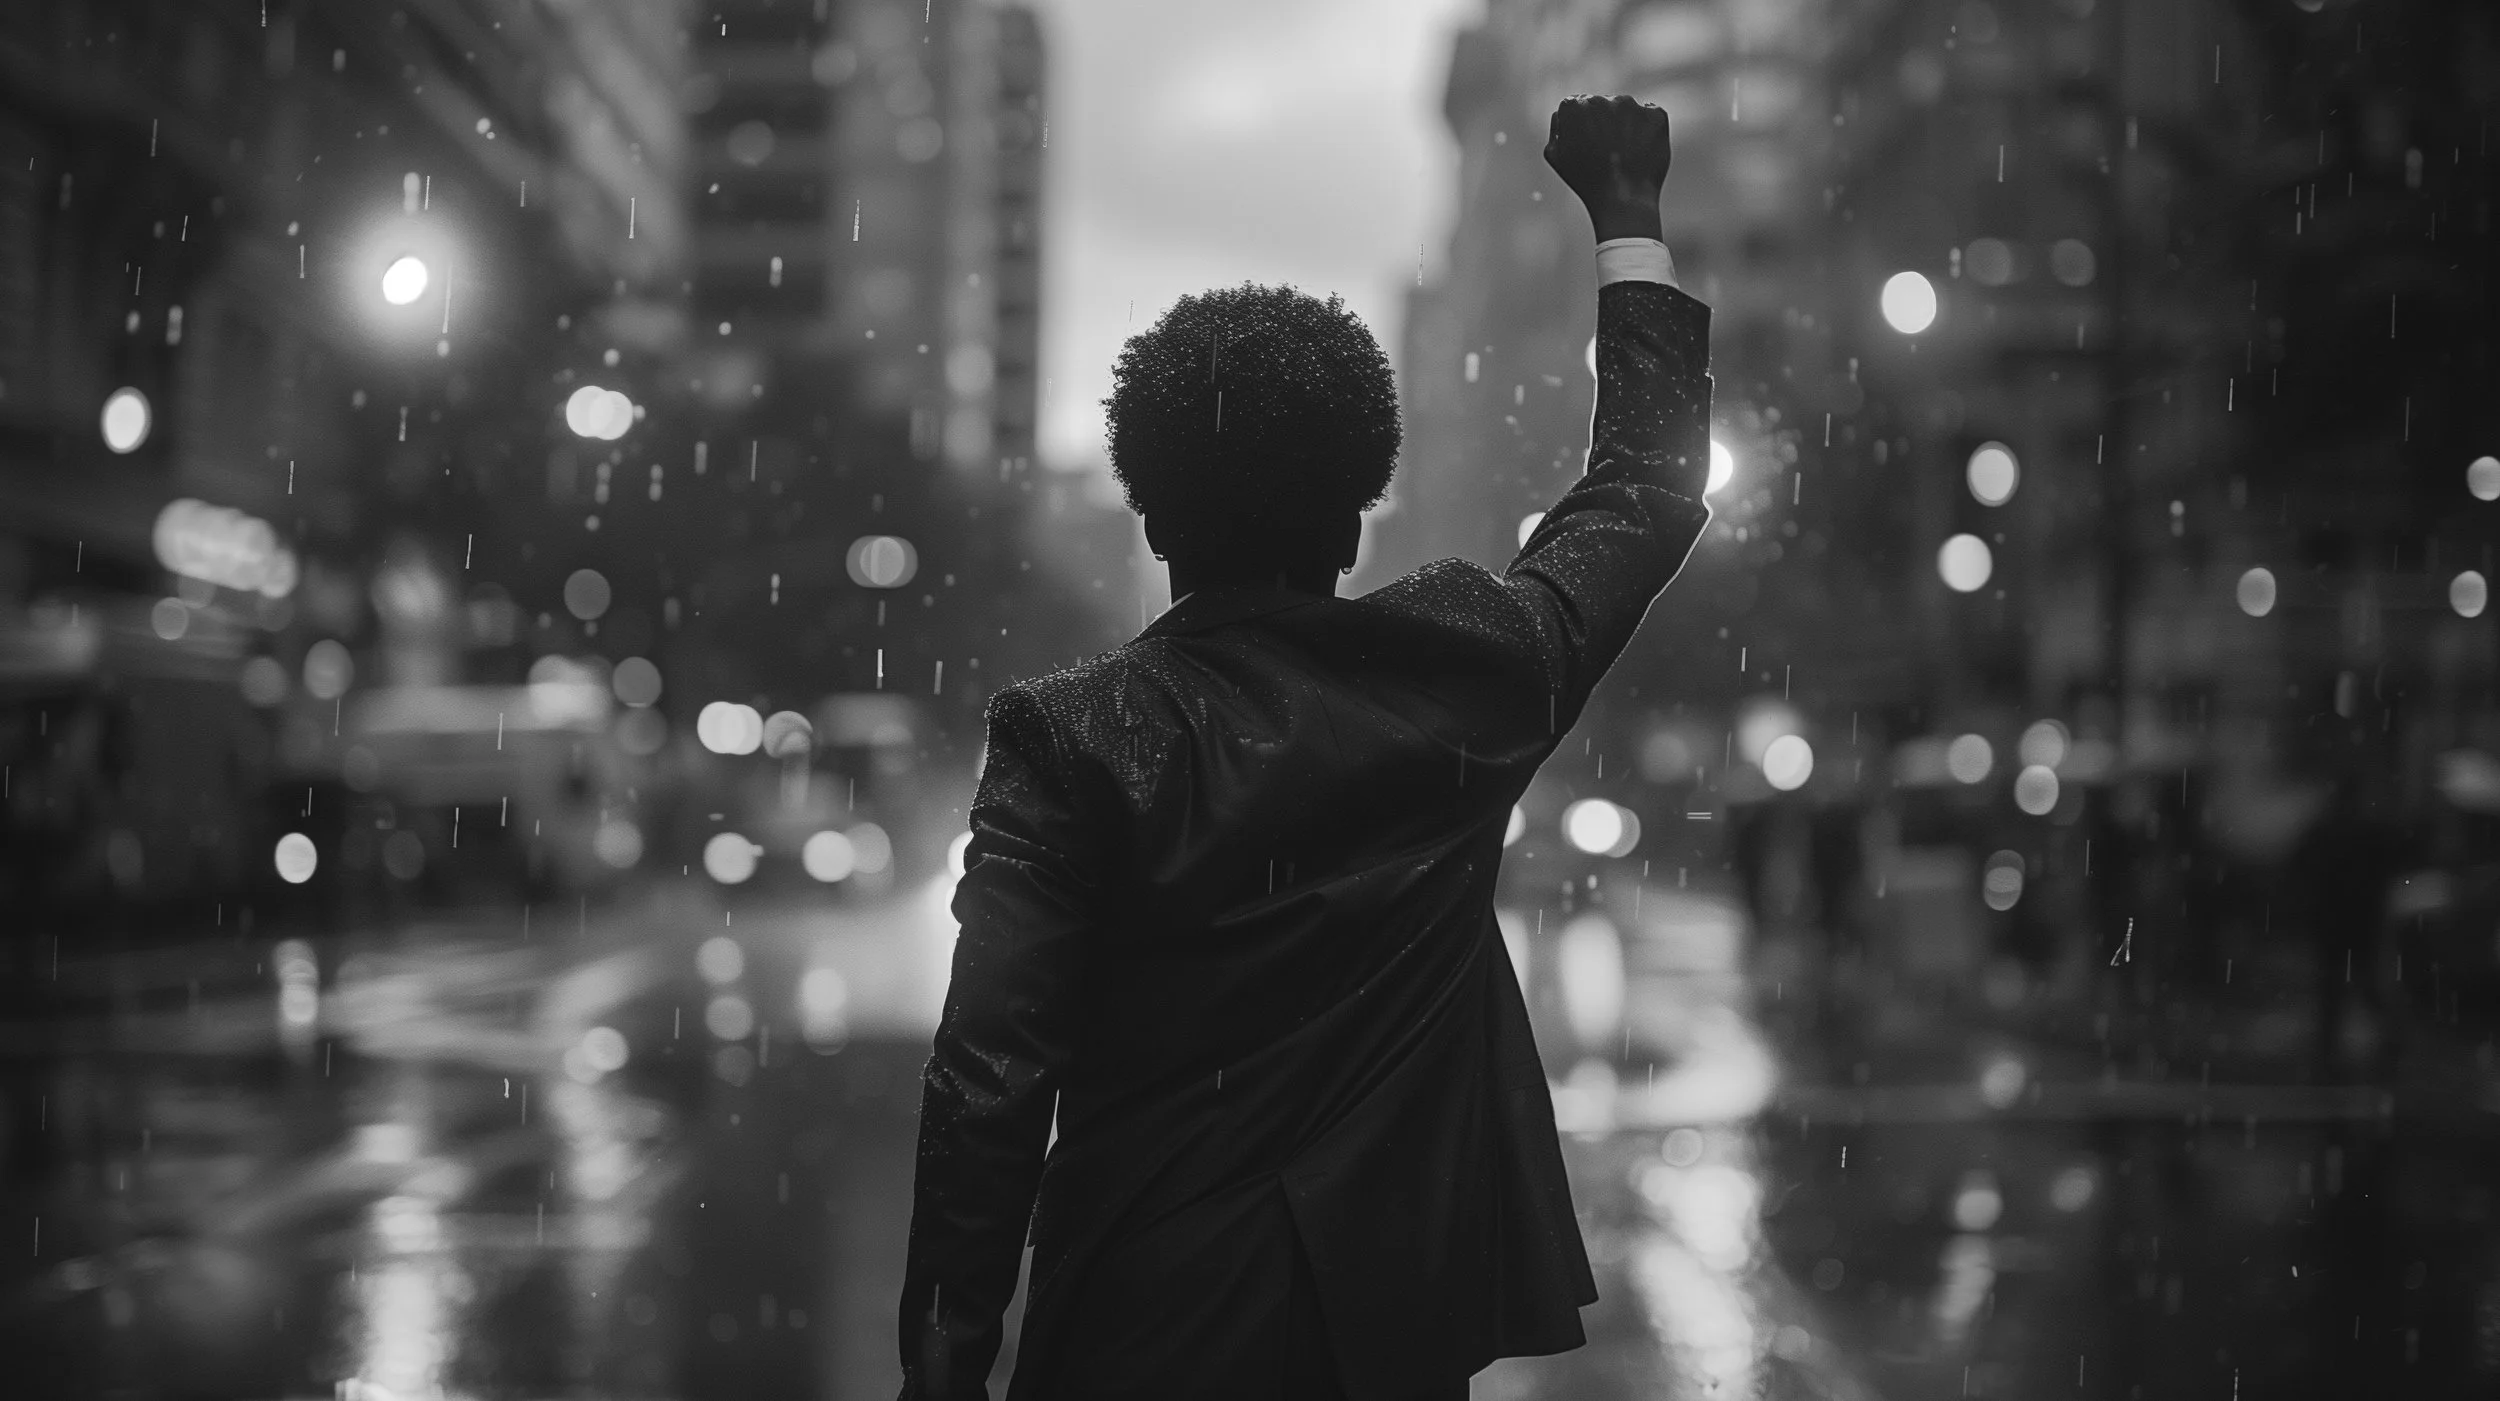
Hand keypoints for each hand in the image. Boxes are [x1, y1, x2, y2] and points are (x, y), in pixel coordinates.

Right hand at [1543, 94, 1671, 242]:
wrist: (1622, 199)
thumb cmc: (1586, 182)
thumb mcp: (1555, 156)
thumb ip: (1557, 127)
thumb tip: (1564, 112)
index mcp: (1574, 106)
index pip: (1577, 104)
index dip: (1581, 126)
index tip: (1587, 145)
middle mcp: (1602, 99)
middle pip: (1602, 104)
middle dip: (1603, 123)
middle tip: (1606, 153)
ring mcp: (1631, 105)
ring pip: (1626, 109)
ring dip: (1625, 124)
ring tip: (1623, 154)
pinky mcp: (1655, 114)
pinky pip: (1650, 115)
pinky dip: (1647, 129)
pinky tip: (1640, 150)